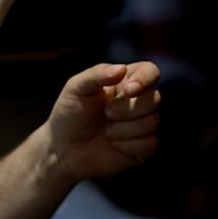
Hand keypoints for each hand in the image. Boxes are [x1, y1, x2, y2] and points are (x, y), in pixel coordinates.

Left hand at [43, 62, 161, 182]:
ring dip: (124, 129)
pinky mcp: (142, 147)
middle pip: (154, 99)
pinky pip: (151, 144)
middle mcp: (138, 101)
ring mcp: (142, 124)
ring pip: (152, 122)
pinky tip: (114, 145)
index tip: (129, 90)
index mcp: (126, 81)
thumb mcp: (76, 88)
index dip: (145, 79)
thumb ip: (97, 74)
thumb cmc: (69, 114)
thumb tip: (121, 69)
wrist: (63, 149)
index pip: (150, 72)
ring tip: (107, 131)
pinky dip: (129, 146)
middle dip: (126, 109)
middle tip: (106, 113)